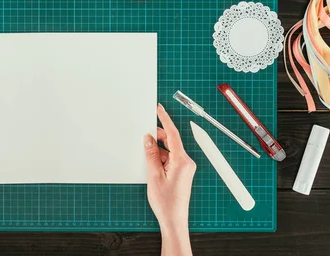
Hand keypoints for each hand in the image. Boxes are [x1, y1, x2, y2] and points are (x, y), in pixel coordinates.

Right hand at [144, 104, 195, 255]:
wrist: (174, 220)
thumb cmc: (166, 202)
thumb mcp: (154, 175)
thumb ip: (151, 155)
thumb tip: (148, 139)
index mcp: (182, 160)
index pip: (172, 134)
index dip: (165, 119)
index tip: (159, 108)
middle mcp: (186, 162)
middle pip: (170, 141)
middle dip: (157, 138)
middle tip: (143, 137)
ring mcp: (184, 168)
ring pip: (168, 151)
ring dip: (157, 151)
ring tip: (146, 159)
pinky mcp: (181, 173)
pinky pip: (170, 159)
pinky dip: (160, 158)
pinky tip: (151, 165)